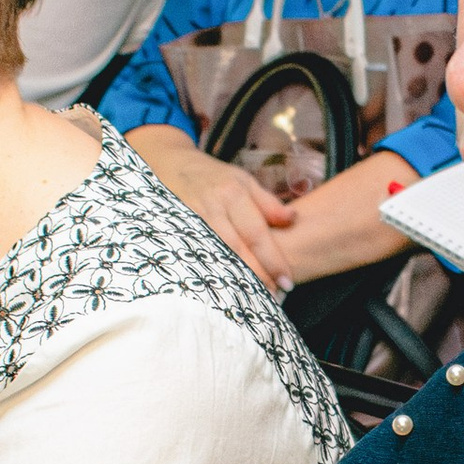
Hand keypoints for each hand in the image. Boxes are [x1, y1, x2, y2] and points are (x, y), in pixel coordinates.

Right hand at [154, 140, 296, 290]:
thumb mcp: (243, 181)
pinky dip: (212, 274)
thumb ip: (268, 203)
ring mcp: (190, 220)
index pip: (256, 233)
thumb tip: (293, 219)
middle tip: (274, 296)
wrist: (171, 165)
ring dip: (235, 280)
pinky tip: (224, 291)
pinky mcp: (176, 231)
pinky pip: (197, 256)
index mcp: (232, 193)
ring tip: (254, 299)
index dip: (272, 259)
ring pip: (216, 256)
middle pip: (236, 249)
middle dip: (256, 275)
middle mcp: (211, 207)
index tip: (287, 281)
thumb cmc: (216, 178)